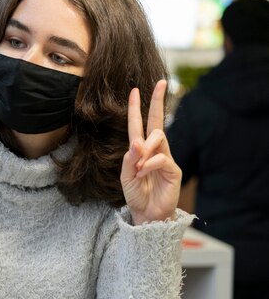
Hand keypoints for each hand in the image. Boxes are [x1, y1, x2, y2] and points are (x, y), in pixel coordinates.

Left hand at [120, 80, 180, 224]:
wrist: (147, 215)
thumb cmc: (136, 195)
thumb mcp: (126, 177)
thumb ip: (128, 160)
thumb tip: (136, 142)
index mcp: (140, 150)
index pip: (139, 124)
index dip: (137, 108)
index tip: (136, 89)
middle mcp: (154, 151)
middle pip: (157, 122)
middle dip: (158, 101)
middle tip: (160, 83)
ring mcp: (165, 159)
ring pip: (159, 138)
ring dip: (145, 148)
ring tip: (139, 167)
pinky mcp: (173, 170)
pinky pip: (161, 158)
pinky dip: (150, 164)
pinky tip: (144, 172)